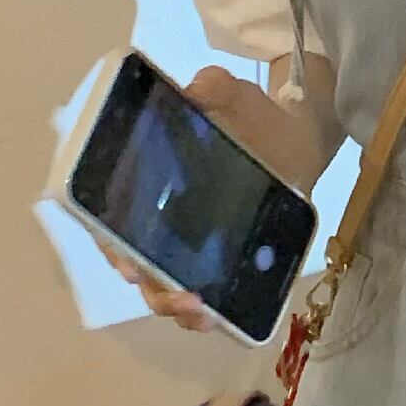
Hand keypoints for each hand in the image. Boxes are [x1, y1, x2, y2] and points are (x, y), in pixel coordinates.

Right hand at [97, 64, 269, 333]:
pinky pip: (205, 294)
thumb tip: (197, 89)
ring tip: (202, 312)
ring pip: (166, 287)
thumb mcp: (233, 95)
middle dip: (152, 286)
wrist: (295, 139)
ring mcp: (189, 245)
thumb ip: (215, 88)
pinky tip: (222, 317)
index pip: (110, 219)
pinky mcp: (221, 262)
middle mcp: (158, 219)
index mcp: (146, 182)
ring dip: (178, 307)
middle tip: (178, 296)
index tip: (127, 262)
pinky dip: (208, 312)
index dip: (112, 244)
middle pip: (137, 264)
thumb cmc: (251, 117)